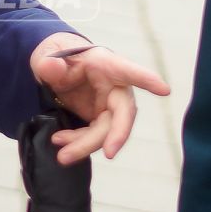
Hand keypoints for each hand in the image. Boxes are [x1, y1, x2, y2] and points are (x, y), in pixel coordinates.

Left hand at [30, 32, 169, 164]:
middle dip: (118, 134)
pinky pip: (96, 136)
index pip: (128, 71)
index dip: (146, 80)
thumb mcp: (46, 55)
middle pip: (123, 112)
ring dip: (87, 146)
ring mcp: (109, 104)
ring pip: (108, 131)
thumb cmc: (57, 56)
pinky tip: (62, 143)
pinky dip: (79, 143)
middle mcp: (114, 85)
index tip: (164, 90)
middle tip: (110, 154)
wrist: (54, 68)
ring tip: (63, 156)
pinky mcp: (101, 118)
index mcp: (104, 64)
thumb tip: (50, 68)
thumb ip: (48, 63)